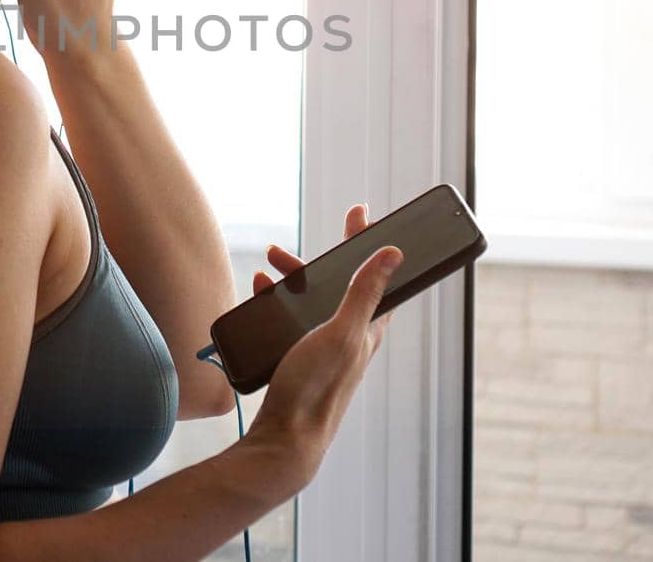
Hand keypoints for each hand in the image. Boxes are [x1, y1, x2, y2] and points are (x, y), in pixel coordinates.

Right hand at [241, 203, 402, 489]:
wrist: (285, 439)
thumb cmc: (315, 387)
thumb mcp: (341, 333)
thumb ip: (365, 292)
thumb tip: (394, 253)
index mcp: (368, 327)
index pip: (377, 275)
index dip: (369, 242)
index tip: (360, 214)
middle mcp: (350, 335)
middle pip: (338, 284)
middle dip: (313, 261)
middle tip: (284, 249)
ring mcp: (325, 346)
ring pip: (311, 300)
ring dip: (291, 280)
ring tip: (267, 268)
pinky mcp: (302, 357)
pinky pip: (291, 319)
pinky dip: (276, 303)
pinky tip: (259, 295)